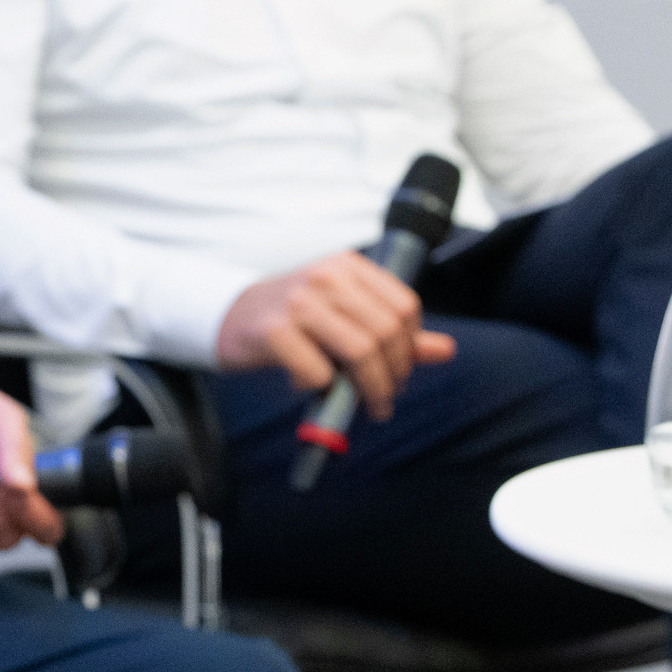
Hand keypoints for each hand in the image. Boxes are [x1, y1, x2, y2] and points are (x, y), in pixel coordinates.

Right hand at [214, 251, 456, 413]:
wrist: (225, 316)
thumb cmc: (290, 319)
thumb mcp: (341, 315)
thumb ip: (391, 330)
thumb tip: (446, 350)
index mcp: (347, 266)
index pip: (404, 306)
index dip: (411, 347)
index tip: (400, 372)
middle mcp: (325, 277)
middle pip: (386, 331)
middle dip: (394, 374)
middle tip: (384, 398)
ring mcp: (298, 302)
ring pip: (360, 351)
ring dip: (370, 388)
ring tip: (367, 404)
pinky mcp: (274, 331)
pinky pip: (317, 370)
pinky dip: (322, 388)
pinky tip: (312, 387)